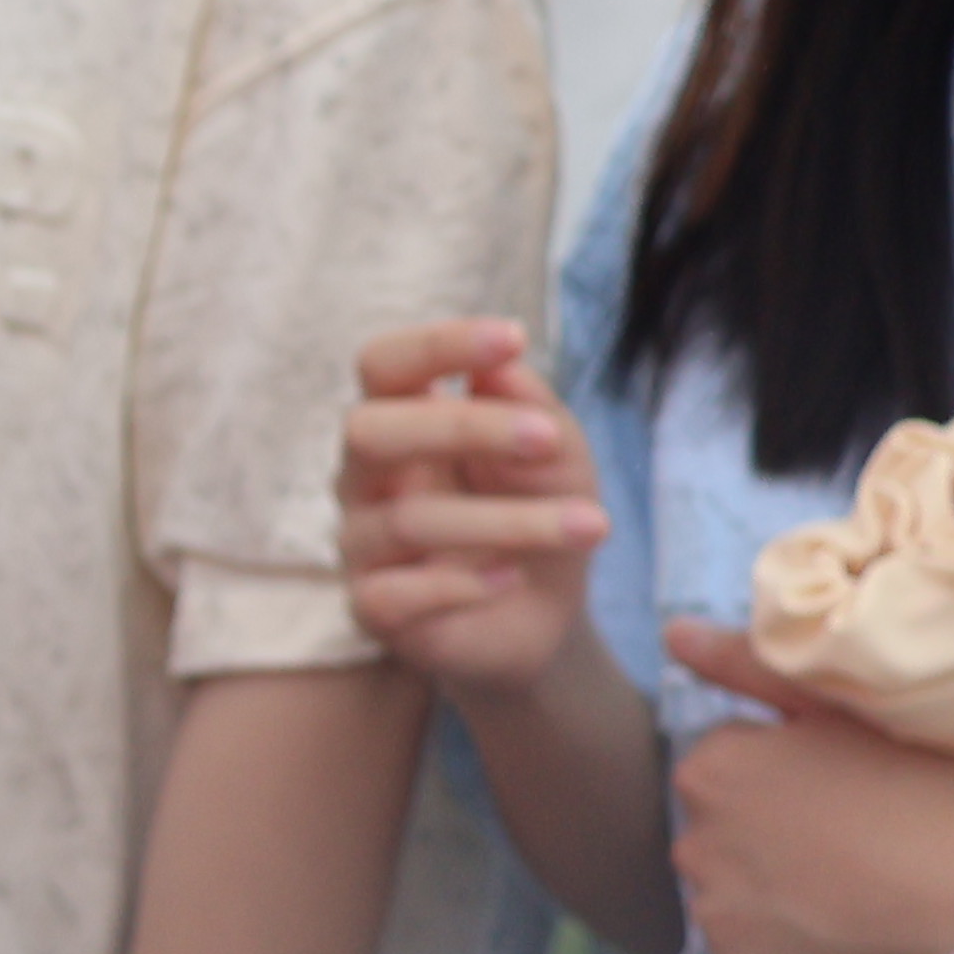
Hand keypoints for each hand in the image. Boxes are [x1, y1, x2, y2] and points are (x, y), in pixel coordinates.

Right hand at [335, 319, 610, 696]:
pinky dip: (461, 585)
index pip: (384, 365)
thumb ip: (531, 408)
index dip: (435, 345)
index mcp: (401, 420)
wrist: (542, 616)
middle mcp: (366, 476)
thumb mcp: (557, 456)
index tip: (511, 338)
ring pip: (408, 520)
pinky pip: (393, 594)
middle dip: (462, 428)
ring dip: (509, 521)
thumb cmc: (538, 512)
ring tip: (590, 525)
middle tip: (547, 439)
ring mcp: (362, 542)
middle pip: (369, 431)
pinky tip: (512, 578)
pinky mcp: (371, 607)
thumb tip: (502, 368)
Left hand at [665, 646, 953, 953]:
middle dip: (768, 840)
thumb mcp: (846, 713)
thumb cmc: (934, 799)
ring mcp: (710, 910)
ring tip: (853, 898)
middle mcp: (692, 836)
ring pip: (732, 898)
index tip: (844, 798)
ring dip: (772, 898)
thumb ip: (749, 668)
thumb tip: (672, 633)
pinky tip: (843, 943)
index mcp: (712, 767)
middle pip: (722, 834)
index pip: (728, 770)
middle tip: (853, 851)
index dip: (789, 783)